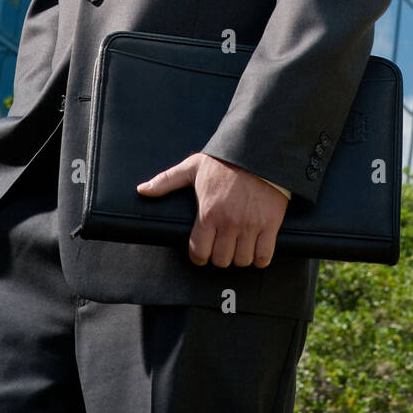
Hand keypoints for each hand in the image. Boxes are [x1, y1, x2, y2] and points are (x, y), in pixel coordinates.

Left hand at [136, 153, 288, 267]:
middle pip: (221, 260)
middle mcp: (229, 223)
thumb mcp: (193, 167)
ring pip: (242, 261)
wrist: (258, 151)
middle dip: (220, 256)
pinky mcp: (270, 225)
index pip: (199, 252)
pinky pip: (264, 256)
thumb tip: (142, 190)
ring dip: (239, 257)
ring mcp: (251, 225)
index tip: (203, 250)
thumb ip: (166, 181)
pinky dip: (260, 258)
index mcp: (208, 212)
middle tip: (221, 246)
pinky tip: (256, 248)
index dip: (199, 255)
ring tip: (238, 246)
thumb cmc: (225, 161)